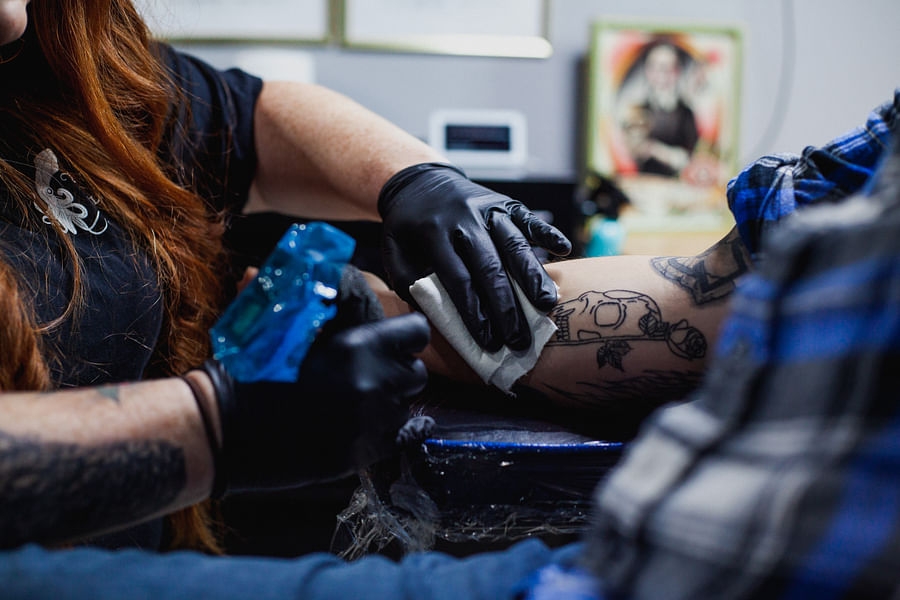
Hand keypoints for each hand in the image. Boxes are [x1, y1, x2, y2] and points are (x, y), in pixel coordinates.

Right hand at [200, 313, 429, 495]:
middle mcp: (372, 384)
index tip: (393, 341)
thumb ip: (319, 309)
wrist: (223, 428)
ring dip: (391, 402)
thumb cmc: (247, 371)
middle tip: (373, 373)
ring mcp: (370, 423)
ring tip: (361, 401)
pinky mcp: (361, 454)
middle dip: (398, 371)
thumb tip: (329, 278)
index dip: (405, 335)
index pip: (416, 333)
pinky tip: (387, 426)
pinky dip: (397, 432)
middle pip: (415, 374)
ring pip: (406, 407)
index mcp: (358, 346)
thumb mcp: (285, 327)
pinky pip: (402, 440)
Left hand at [379, 163, 571, 351]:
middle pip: (490, 266)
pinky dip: (547, 232)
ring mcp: (489, 209)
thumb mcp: (393, 249)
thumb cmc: (409, 226)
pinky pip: (529, 218)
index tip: (488, 341)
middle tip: (519, 338)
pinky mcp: (506, 203)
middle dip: (507, 307)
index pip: (458, 279)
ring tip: (547, 306)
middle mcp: (465, 219)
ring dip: (532, 276)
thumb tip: (428, 314)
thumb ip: (405, 279)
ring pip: (514, 244)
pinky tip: (563, 250)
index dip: (474, 312)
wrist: (420, 181)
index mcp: (434, 233)